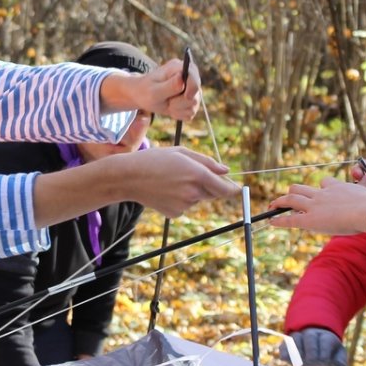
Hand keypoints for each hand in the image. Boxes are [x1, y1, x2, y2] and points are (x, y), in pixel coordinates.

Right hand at [34, 146, 233, 226]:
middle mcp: (193, 192)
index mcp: (197, 174)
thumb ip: (207, 161)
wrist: (128, 177)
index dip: (233, 188)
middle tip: (191, 174)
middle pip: (213, 193)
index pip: (226, 188)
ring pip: (198, 198)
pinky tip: (165, 190)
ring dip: (192, 190)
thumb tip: (226, 170)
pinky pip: (185, 206)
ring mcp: (184, 205)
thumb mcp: (181, 152)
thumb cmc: (155, 159)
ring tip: (171, 179)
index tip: (237, 188)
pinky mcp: (175, 213)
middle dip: (209, 185)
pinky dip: (180, 199)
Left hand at [99, 57, 201, 120]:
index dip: (193, 87)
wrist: (141, 96)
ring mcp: (190, 89)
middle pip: (196, 93)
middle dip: (180, 102)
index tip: (186, 97)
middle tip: (167, 101)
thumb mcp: (154, 91)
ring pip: (194, 105)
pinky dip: (179, 114)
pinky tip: (170, 108)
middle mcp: (188, 77)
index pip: (194, 75)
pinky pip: (190, 112)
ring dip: (178, 109)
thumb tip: (182, 79)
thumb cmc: (145, 91)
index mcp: (179, 68)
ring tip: (167, 103)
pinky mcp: (190, 100)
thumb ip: (169, 86)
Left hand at [267, 178, 365, 234]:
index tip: (318, 192)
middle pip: (301, 187)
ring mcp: (314, 205)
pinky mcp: (310, 219)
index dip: (320, 189)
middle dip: (293, 192)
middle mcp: (322, 193)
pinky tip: (271, 221)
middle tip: (287, 197)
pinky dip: (279, 220)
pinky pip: (290, 219)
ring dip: (280, 201)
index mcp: (337, 187)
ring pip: (291, 198)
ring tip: (272, 205)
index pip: (324, 183)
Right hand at [280, 327, 347, 365]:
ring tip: (300, 363)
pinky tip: (287, 360)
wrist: (316, 346)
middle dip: (311, 349)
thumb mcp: (338, 358)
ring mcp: (298, 339)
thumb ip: (340, 363)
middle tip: (312, 361)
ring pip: (296, 338)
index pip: (326, 341)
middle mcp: (312, 335)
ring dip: (298, 350)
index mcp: (326, 337)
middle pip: (310, 337)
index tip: (325, 361)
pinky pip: (284, 346)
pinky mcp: (288, 346)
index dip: (324, 350)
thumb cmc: (329, 354)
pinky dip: (284, 352)